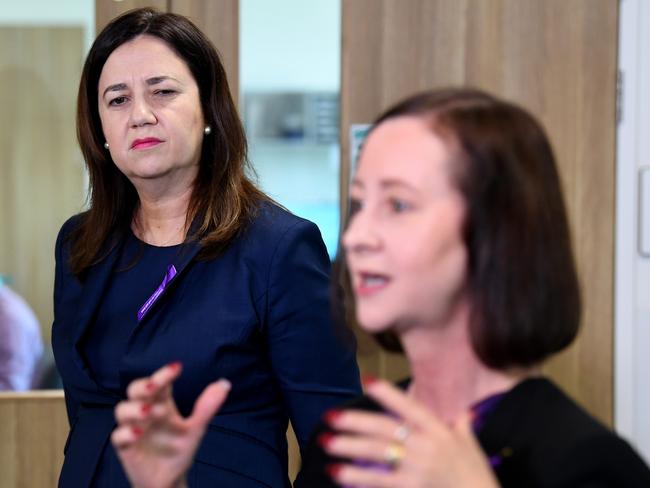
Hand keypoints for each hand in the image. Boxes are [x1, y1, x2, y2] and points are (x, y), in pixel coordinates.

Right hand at [111, 362, 230, 487]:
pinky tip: (139, 433)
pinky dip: (127, 433)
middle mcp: (145, 412)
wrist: (170, 480)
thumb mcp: (196, 429)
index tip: (177, 367)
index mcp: (162, 404)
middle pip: (135, 390)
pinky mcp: (126, 447)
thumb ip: (207, 408)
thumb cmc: (179, 450)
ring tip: (148, 410)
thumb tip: (224, 384)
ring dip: (134, 408)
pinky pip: (118, 436)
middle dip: (142, 385)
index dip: (164, 374)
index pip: (160, 383)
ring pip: (122, 409)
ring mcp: (134, 428)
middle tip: (154, 385)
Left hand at [321, 379, 498, 487]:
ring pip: (375, 453)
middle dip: (354, 421)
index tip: (365, 380)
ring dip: (347, 447)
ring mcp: (417, 467)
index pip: (408, 406)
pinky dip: (355, 477)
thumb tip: (465, 413)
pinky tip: (336, 473)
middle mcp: (425, 445)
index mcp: (438, 430)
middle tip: (330, 416)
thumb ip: (463, 426)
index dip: (386, 393)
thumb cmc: (476, 475)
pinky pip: (377, 481)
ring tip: (326, 443)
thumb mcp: (471, 446)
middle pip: (383, 428)